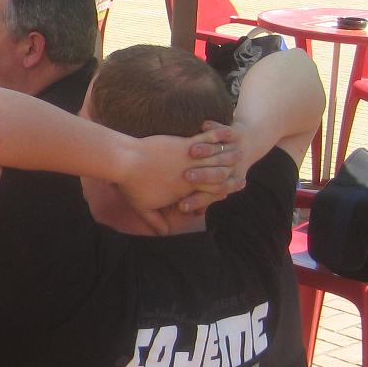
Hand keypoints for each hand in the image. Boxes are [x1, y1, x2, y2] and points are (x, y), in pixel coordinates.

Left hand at [117, 126, 240, 217]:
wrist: (124, 162)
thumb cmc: (131, 185)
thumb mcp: (143, 207)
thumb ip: (156, 222)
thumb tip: (163, 235)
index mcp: (186, 191)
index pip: (213, 192)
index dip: (226, 189)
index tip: (238, 185)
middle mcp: (193, 176)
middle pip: (220, 174)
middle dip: (232, 170)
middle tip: (243, 165)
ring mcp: (190, 160)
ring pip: (216, 156)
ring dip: (228, 152)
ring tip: (239, 147)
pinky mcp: (185, 144)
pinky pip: (206, 139)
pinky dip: (216, 135)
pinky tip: (224, 131)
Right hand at [176, 120, 245, 213]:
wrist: (251, 143)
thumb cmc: (230, 170)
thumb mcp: (213, 189)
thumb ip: (197, 202)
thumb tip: (172, 230)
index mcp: (221, 184)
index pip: (209, 195)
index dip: (197, 200)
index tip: (182, 206)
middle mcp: (228, 168)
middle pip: (215, 175)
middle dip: (202, 175)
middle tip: (188, 177)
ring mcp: (231, 151)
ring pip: (219, 153)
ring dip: (208, 151)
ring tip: (193, 151)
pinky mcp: (233, 134)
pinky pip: (223, 132)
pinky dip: (215, 129)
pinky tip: (203, 125)